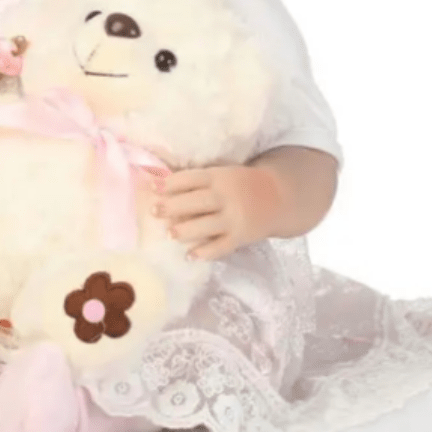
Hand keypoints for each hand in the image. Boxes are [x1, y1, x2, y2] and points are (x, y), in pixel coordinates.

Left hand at [151, 164, 283, 260]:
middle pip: (197, 202)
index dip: (170, 183)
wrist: (279, 197)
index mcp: (219, 177)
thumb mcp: (222, 175)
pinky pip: (221, 247)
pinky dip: (205, 253)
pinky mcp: (241, 237)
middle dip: (173, 206)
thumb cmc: (240, 184)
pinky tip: (190, 256)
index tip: (152, 188)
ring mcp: (234, 218)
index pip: (191, 178)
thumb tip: (159, 186)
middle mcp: (226, 196)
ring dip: (186, 230)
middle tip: (153, 211)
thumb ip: (196, 181)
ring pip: (207, 225)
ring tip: (170, 233)